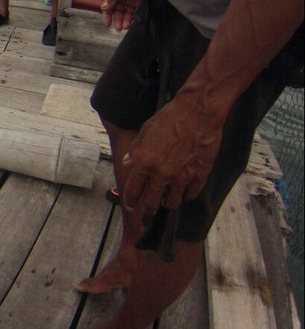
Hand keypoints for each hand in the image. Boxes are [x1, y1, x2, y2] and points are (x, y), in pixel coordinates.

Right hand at [102, 0, 144, 30]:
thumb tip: (103, 8)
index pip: (109, 6)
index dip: (107, 15)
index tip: (107, 24)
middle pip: (118, 12)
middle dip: (117, 20)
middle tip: (118, 28)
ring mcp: (132, 0)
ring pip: (127, 13)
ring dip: (125, 21)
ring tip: (125, 27)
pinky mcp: (141, 2)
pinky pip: (136, 12)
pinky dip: (134, 18)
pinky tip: (133, 23)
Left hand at [120, 95, 222, 216]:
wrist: (197, 112)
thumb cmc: (169, 118)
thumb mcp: (144, 132)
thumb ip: (135, 151)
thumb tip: (128, 163)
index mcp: (144, 162)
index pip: (133, 190)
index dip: (130, 201)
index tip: (130, 206)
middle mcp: (161, 173)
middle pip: (151, 202)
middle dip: (147, 211)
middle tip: (146, 216)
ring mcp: (181, 176)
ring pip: (172, 201)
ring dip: (168, 204)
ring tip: (166, 203)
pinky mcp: (200, 174)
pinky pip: (191, 193)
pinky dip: (187, 196)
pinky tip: (185, 194)